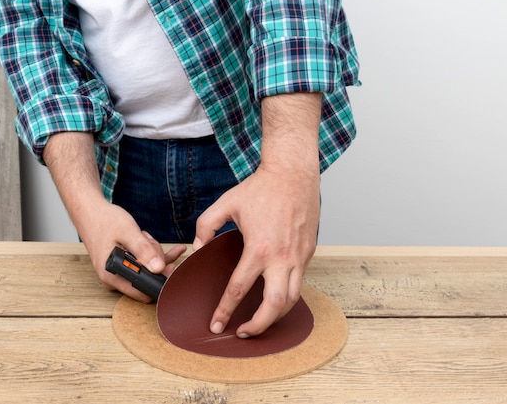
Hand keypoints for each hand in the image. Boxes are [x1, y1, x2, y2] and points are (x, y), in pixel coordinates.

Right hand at [82, 201, 185, 302]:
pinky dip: (154, 254)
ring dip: (152, 253)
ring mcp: (118, 273)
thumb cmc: (104, 221)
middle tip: (147, 241)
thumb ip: (143, 250)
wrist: (90, 213)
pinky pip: (143, 265)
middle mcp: (114, 279)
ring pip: (147, 270)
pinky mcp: (123, 266)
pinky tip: (170, 248)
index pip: (143, 290)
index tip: (169, 265)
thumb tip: (159, 268)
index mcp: (112, 276)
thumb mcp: (128, 232)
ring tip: (142, 237)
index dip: (159, 279)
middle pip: (147, 279)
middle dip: (154, 260)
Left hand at [194, 164, 319, 336]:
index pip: (238, 289)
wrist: (293, 173)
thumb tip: (197, 249)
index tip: (217, 324)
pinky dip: (287, 295)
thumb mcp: (225, 204)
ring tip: (260, 320)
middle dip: (258, 326)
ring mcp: (299, 256)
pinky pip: (300, 281)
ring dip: (276, 316)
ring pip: (293, 299)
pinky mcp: (308, 252)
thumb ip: (205, 227)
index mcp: (258, 248)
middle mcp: (281, 257)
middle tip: (243, 333)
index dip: (225, 310)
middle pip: (274, 306)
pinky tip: (274, 295)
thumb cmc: (260, 188)